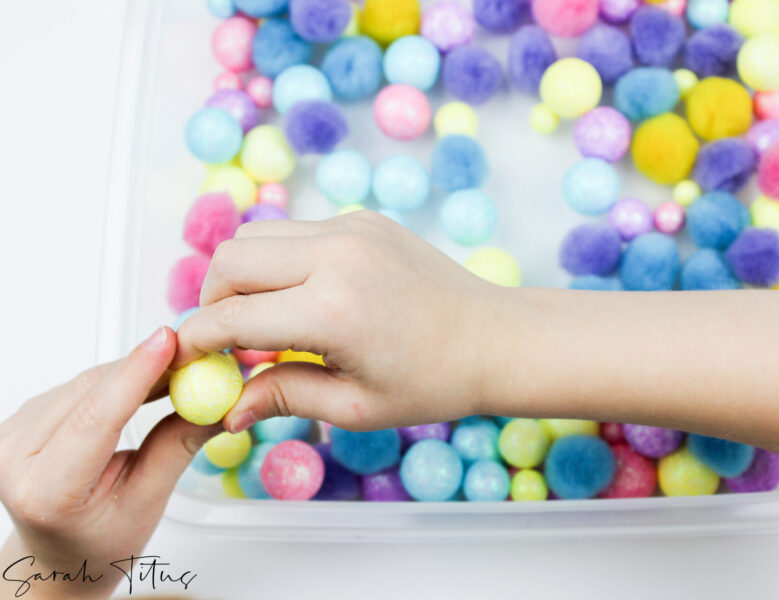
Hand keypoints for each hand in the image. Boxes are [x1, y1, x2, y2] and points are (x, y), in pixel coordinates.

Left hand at [0, 327, 221, 598]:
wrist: (61, 554)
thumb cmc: (100, 541)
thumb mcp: (148, 503)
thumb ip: (177, 447)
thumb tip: (218, 404)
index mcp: (45, 491)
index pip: (94, 420)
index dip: (135, 374)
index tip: (169, 341)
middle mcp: (15, 457)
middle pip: (91, 392)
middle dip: (147, 367)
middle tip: (197, 354)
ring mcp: (13, 432)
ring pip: (86, 381)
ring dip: (134, 371)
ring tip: (179, 371)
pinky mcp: (25, 415)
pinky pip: (78, 384)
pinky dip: (117, 379)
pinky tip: (145, 381)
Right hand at [175, 211, 509, 432]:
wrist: (494, 338)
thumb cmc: (433, 382)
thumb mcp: (355, 406)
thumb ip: (282, 396)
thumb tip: (226, 410)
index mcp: (332, 310)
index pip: (231, 317)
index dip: (197, 341)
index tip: (188, 360)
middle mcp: (336, 256)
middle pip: (230, 260)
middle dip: (212, 301)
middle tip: (226, 340)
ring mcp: (351, 229)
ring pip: (257, 235)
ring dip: (243, 275)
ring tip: (265, 319)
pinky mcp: (363, 220)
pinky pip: (297, 230)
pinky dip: (281, 259)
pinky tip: (305, 295)